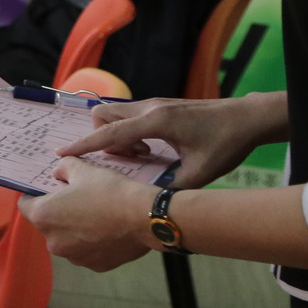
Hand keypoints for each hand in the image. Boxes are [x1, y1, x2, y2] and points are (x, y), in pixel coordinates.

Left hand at [20, 158, 154, 270]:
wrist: (145, 217)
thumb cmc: (109, 191)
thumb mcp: (82, 169)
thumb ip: (62, 168)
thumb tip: (58, 173)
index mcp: (43, 216)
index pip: (25, 204)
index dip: (35, 195)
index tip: (48, 190)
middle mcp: (53, 242)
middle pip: (47, 223)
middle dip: (58, 212)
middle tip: (77, 199)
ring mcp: (75, 257)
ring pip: (67, 239)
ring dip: (75, 229)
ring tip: (96, 214)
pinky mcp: (95, 266)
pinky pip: (87, 251)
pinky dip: (92, 242)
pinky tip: (108, 229)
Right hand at [58, 92, 285, 189]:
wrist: (246, 118)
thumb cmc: (226, 144)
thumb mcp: (201, 172)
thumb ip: (174, 188)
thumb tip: (152, 202)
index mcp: (155, 122)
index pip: (109, 133)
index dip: (84, 145)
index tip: (62, 154)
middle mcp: (148, 108)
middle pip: (102, 115)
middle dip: (102, 138)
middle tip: (126, 159)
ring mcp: (153, 104)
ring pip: (113, 114)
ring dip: (117, 135)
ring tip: (141, 156)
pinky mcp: (159, 106)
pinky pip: (128, 117)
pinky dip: (129, 132)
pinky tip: (151, 149)